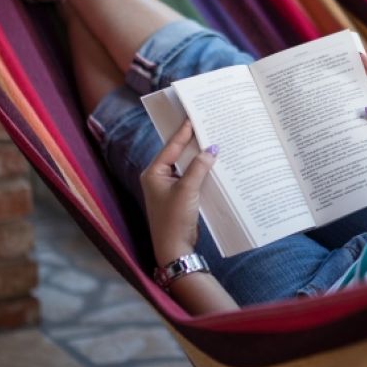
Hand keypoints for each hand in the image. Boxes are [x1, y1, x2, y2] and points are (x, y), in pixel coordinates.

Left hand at [140, 121, 218, 263]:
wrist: (174, 248)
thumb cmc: (174, 219)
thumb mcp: (187, 190)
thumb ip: (199, 167)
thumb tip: (211, 149)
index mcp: (153, 173)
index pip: (171, 147)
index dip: (184, 132)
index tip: (194, 117)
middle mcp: (159, 178)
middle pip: (177, 154)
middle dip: (192, 142)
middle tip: (205, 125)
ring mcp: (169, 188)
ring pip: (186, 166)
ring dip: (198, 157)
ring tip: (212, 141)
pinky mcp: (179, 196)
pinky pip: (191, 177)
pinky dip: (201, 171)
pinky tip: (212, 164)